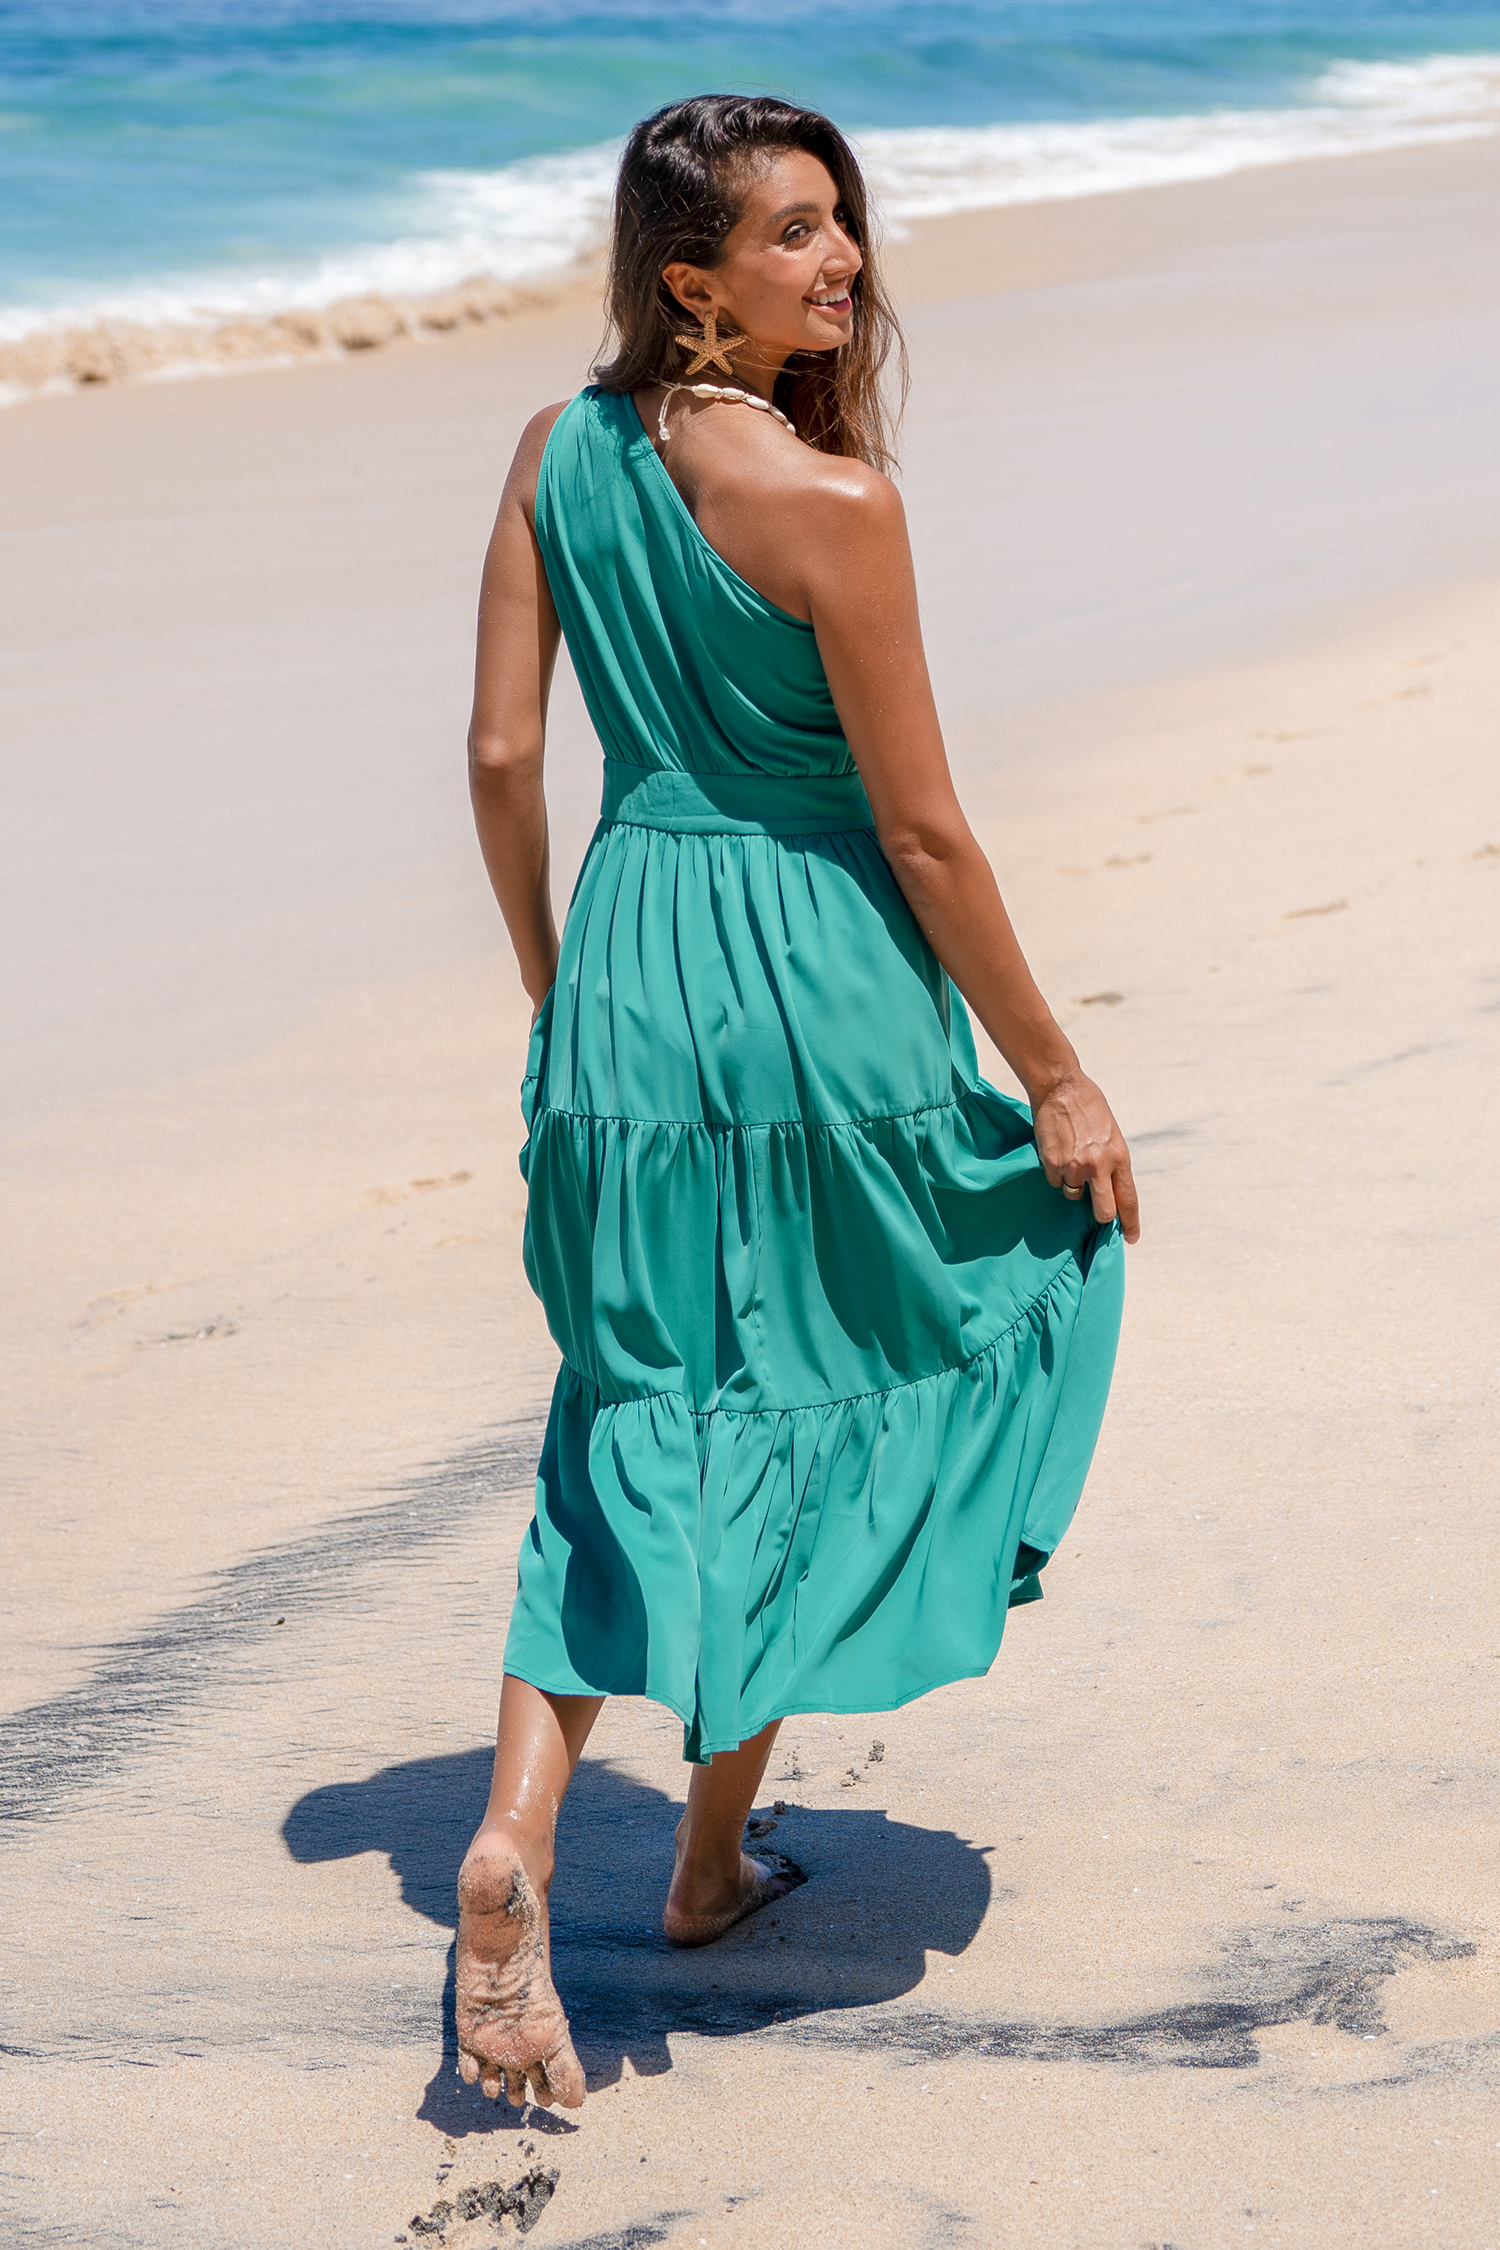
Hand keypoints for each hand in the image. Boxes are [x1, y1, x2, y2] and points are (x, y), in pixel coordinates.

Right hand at [1030, 1072, 1139, 1242]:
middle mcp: (1098, 1166)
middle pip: (1103, 1212)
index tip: (1131, 1238)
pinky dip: (1056, 1173)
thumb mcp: (1111, 1135)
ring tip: (1071, 1158)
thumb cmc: (1089, 1108)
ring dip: (1073, 1185)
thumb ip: (1112, 1162)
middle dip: (1101, 1215)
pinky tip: (1058, 1150)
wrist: (1061, 1087)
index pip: (1128, 1200)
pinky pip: (1055, 1181)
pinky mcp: (1052, 1164)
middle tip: (1096, 1210)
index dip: (1130, 1224)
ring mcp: (1074, 1167)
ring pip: (1074, 1195)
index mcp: (1119, 1158)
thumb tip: (1110, 1190)